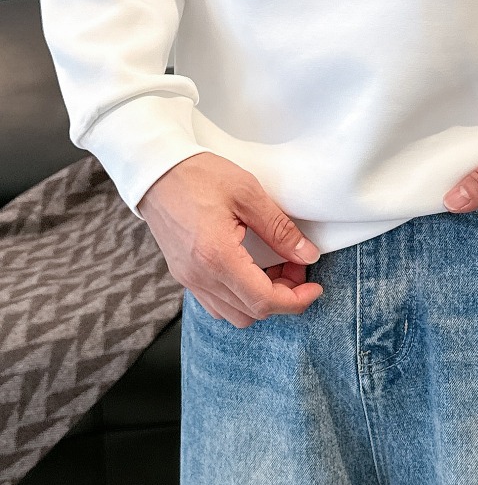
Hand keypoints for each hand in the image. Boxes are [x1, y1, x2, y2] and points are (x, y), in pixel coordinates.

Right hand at [137, 153, 322, 327]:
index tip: (315, 287)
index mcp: (217, 257)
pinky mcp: (183, 274)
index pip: (264, 301)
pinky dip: (241, 296)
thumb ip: (280, 229)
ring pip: (234, 314)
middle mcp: (199, 277)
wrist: (155, 171)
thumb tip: (308, 255)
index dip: (296, 300)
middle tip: (297, 266)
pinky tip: (252, 269)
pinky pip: (217, 303)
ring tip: (277, 266)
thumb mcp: (248, 193)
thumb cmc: (198, 175)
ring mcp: (188, 279)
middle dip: (283, 297)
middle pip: (251, 313)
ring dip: (262, 298)